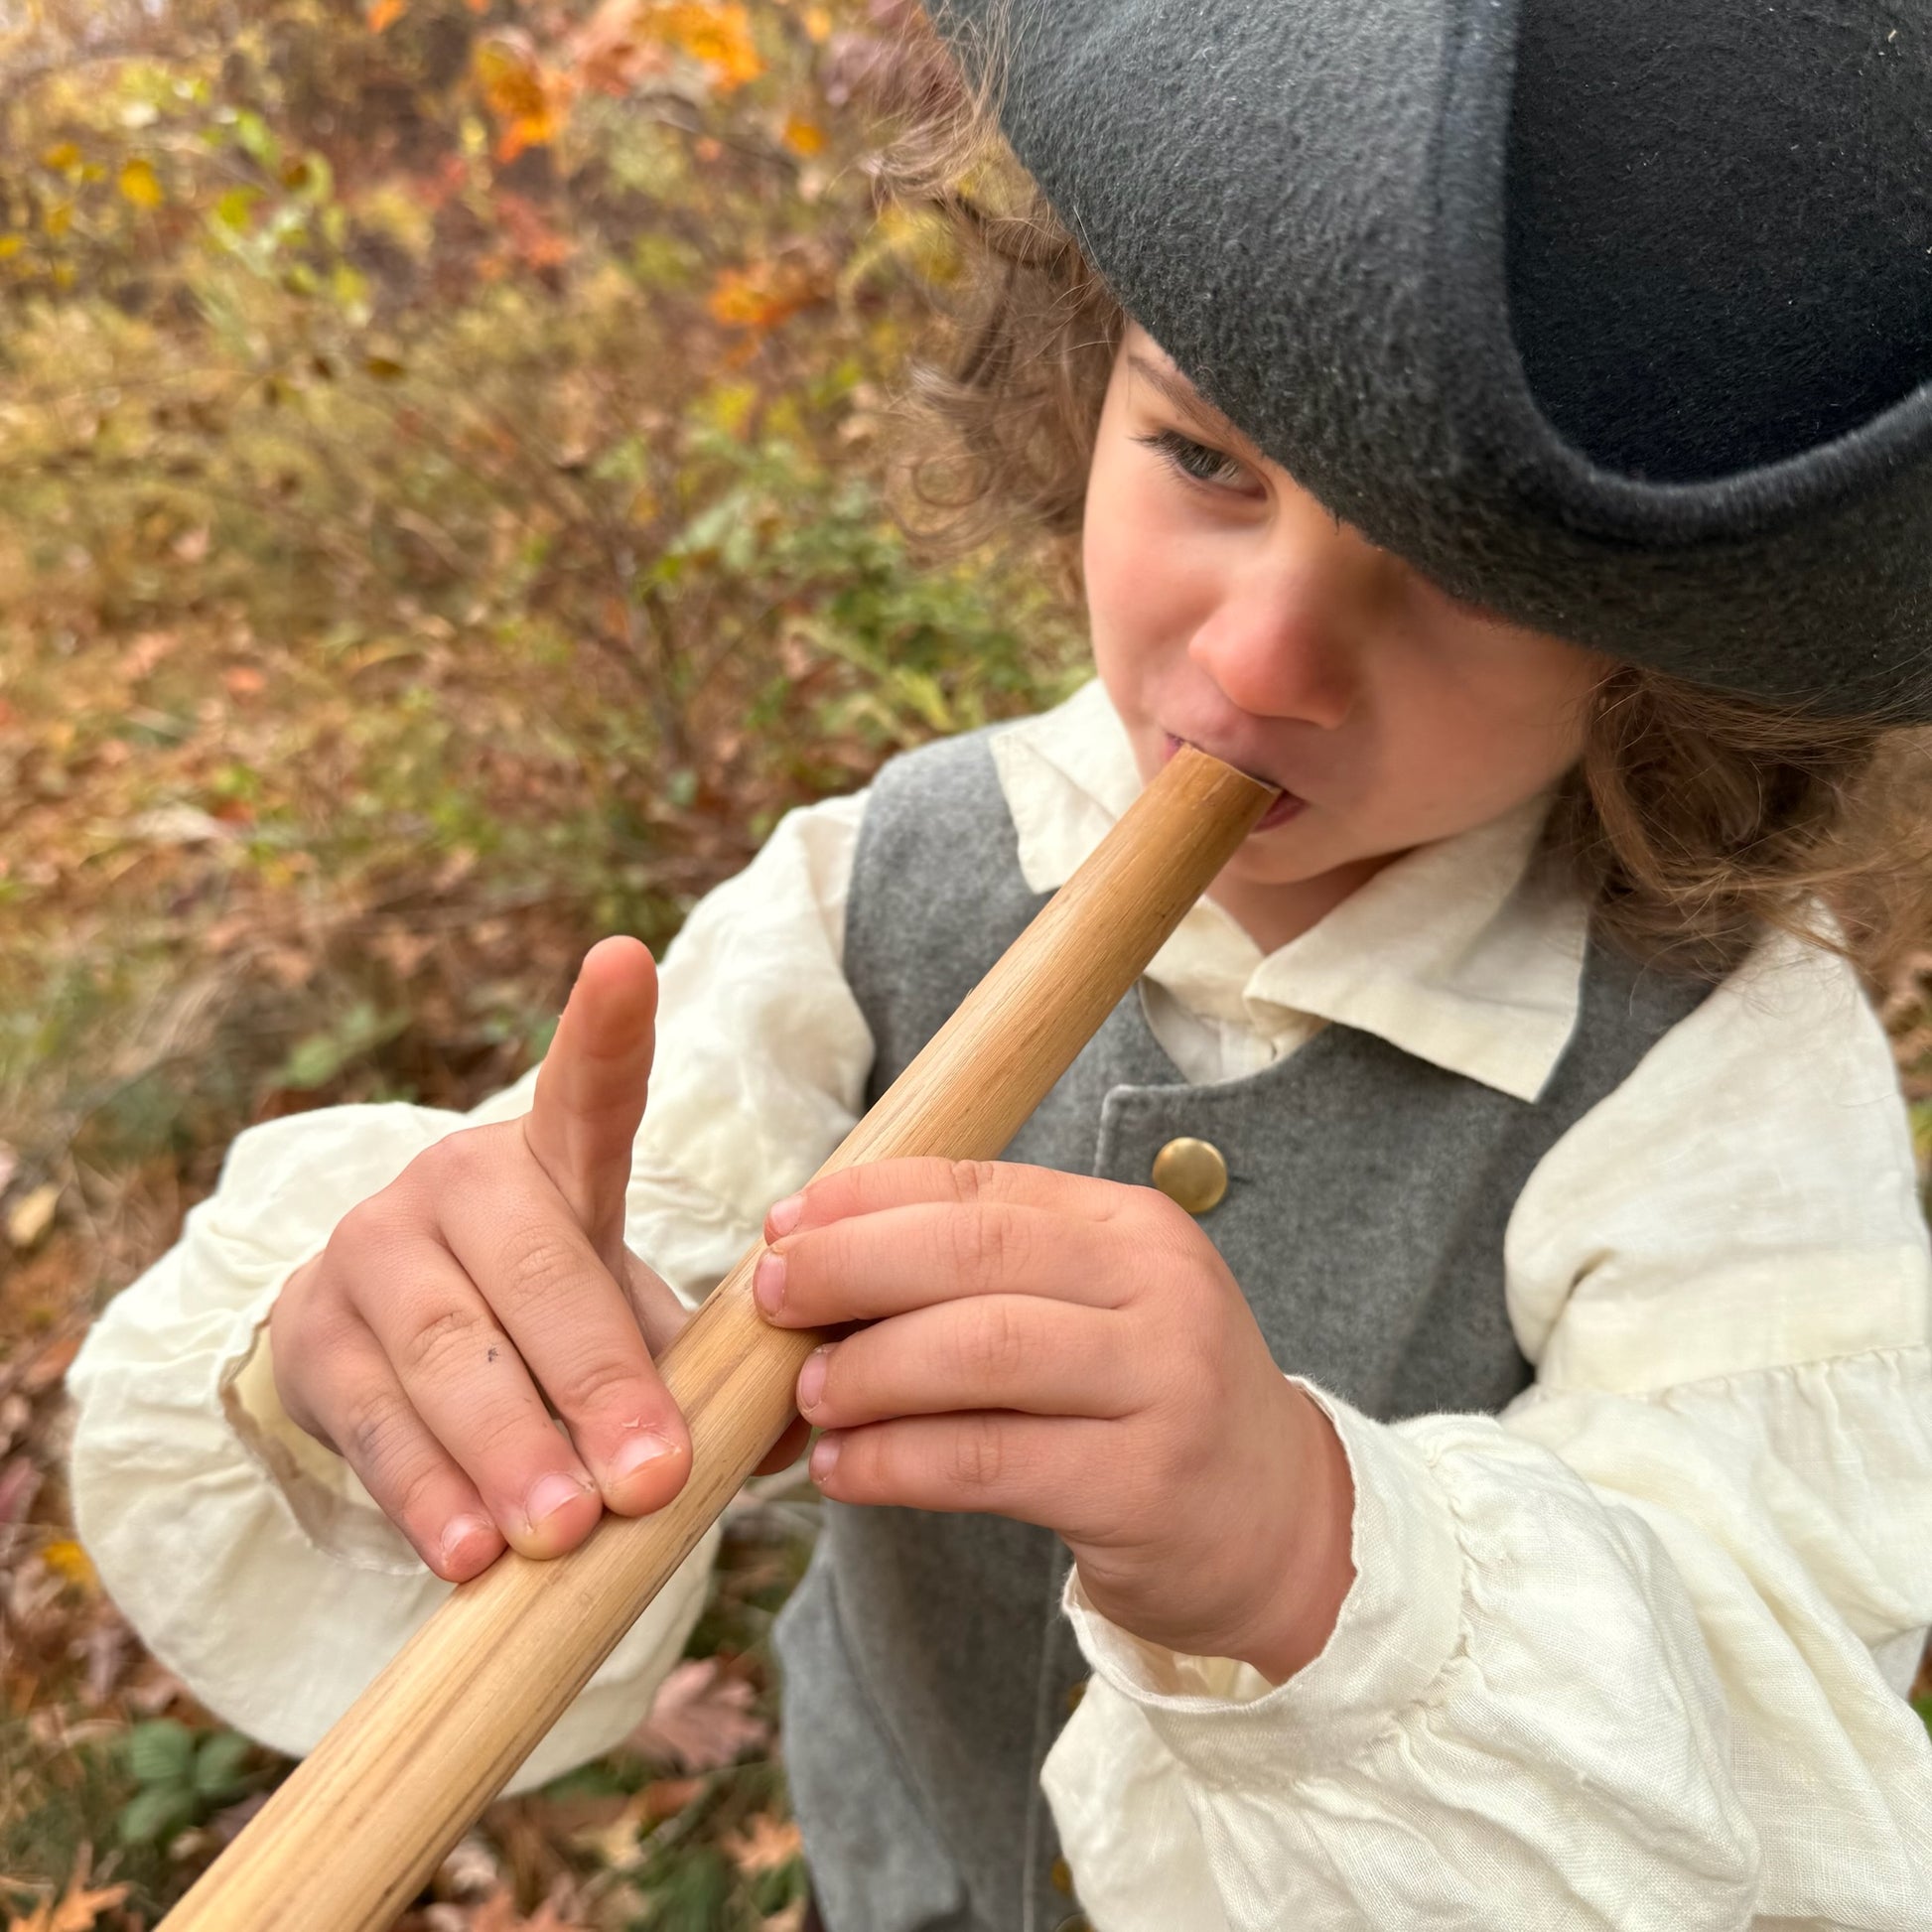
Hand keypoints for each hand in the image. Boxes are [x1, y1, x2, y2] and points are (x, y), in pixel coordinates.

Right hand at [269, 936, 811, 1582]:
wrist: (386, 1341)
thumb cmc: (545, 1324)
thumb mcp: (626, 1319)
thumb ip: (707, 1362)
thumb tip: (806, 1420)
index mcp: (552, 1160)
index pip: (586, 1088)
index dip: (605, 1029)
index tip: (625, 964)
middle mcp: (454, 1184)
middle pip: (531, 1273)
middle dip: (595, 1381)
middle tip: (649, 1478)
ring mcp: (370, 1253)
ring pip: (446, 1354)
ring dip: (511, 1450)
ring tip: (564, 1530)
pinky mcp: (310, 1338)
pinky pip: (375, 1427)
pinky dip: (428, 1497)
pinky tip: (471, 1552)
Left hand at [751, 1159, 1355, 1681]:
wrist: (1281, 1525)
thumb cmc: (1150, 1406)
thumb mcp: (1095, 1311)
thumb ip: (985, 1279)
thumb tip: (820, 1263)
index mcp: (1133, 1227)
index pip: (982, 1187)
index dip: (869, 1200)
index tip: (787, 1225)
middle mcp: (1157, 1289)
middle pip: (974, 1251)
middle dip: (850, 1266)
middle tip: (770, 1296)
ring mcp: (1160, 1385)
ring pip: (978, 1351)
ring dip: (866, 1370)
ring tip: (806, 1398)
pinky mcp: (1143, 1486)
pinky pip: (988, 1461)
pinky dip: (895, 1461)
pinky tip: (845, 1470)